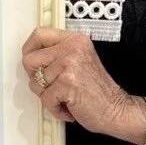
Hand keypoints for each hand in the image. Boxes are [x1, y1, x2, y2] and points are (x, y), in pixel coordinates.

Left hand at [22, 28, 140, 139]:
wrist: (116, 109)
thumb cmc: (96, 90)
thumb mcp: (79, 60)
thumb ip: (58, 54)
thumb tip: (30, 56)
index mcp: (74, 40)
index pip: (39, 35)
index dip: (30, 50)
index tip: (33, 64)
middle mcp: (72, 48)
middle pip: (29, 60)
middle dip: (36, 78)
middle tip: (54, 86)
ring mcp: (69, 65)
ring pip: (34, 82)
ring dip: (47, 95)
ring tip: (65, 96)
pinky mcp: (67, 84)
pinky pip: (44, 99)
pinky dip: (54, 108)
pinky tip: (69, 106)